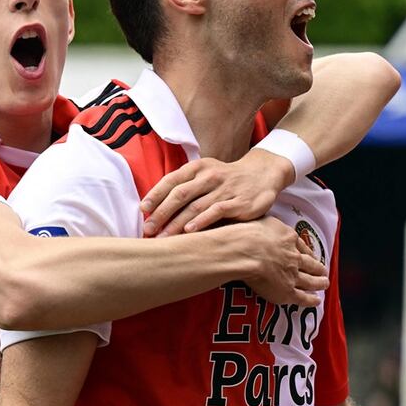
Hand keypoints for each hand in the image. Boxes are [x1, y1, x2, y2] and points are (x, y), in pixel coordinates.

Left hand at [141, 150, 293, 237]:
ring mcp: (224, 188)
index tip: (143, 210)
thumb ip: (185, 187)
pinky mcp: (238, 202)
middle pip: (179, 195)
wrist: (262, 174)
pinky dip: (201, 221)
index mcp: (197, 168)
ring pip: (195, 206)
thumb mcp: (205, 174)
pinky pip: (216, 211)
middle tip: (148, 230)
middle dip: (161, 213)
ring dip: (176, 223)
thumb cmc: (226, 179)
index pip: (171, 180)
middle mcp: (209, 176)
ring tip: (163, 237)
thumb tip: (155, 207)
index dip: (155, 195)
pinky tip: (189, 232)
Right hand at [236, 217, 327, 306]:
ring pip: (310, 281)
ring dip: (319, 282)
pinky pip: (302, 298)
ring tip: (325, 283)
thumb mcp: (264, 221)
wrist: (245, 251)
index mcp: (289, 238)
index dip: (307, 252)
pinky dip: (311, 300)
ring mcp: (292, 275)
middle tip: (323, 270)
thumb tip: (271, 219)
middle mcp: (294, 257)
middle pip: (310, 263)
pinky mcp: (287, 291)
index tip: (310, 254)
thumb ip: (272, 223)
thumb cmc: (248, 234)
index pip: (301, 246)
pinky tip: (316, 301)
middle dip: (318, 268)